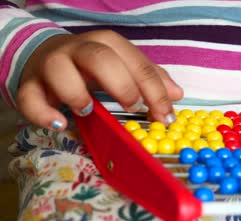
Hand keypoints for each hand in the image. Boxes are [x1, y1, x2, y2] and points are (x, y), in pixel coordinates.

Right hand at [17, 30, 182, 130]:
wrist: (45, 55)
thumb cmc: (92, 66)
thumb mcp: (124, 66)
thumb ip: (149, 78)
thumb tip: (177, 95)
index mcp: (108, 44)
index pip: (136, 64)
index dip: (155, 91)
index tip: (166, 116)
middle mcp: (79, 49)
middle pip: (101, 59)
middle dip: (122, 85)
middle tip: (133, 108)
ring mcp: (52, 64)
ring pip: (60, 71)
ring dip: (77, 94)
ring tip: (89, 110)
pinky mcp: (29, 84)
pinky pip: (30, 97)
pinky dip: (44, 113)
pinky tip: (60, 123)